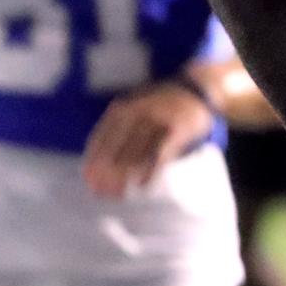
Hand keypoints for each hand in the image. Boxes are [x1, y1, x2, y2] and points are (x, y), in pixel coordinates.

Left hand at [82, 80, 213, 196]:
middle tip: (99, 191)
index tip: (87, 179)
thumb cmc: (160, 110)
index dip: (94, 158)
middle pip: (118, 144)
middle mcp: (140, 109)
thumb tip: (97, 168)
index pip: (103, 134)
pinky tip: (143, 185)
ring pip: (137, 150)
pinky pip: (161, 152)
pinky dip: (151, 170)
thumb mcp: (135, 111)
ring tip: (117, 193)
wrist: (197, 92)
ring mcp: (160, 117)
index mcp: (125, 106)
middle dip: (106, 169)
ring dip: (125, 174)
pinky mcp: (178, 127)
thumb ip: (118, 133)